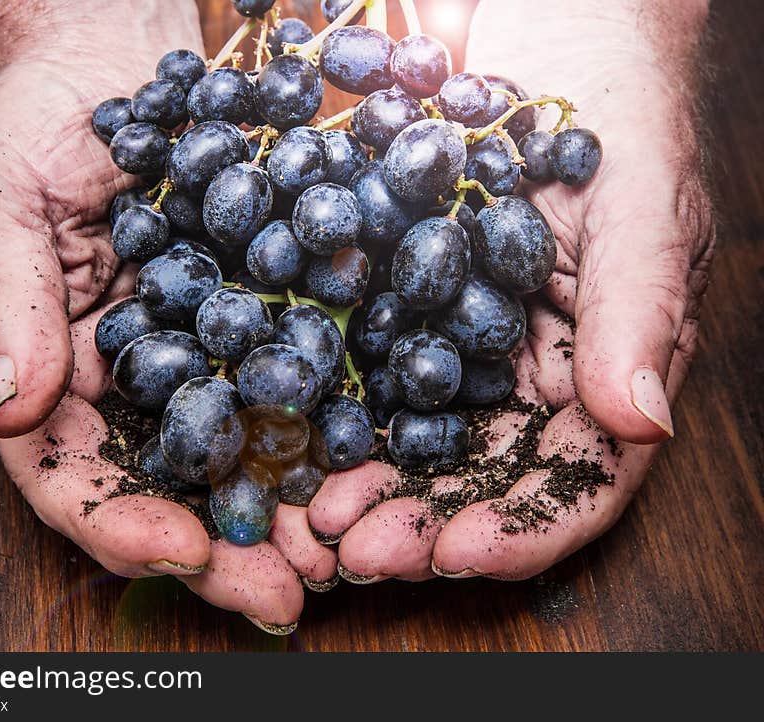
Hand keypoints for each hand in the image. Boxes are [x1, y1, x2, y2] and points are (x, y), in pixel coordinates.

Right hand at [0, 0, 332, 632]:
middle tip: (286, 590)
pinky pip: (294, 374)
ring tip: (339, 547)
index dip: (126, 526)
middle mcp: (135, 387)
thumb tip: (8, 410)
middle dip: (227, 547)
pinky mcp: (261, 316)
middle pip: (174, 488)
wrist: (112, 64)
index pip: (79, 480)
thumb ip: (0, 307)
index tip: (184, 553)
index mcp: (57, 382)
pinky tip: (366, 453)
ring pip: (246, 450)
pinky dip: (327, 422)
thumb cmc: (32, 133)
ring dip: (289, 506)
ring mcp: (204, 356)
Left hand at [309, 0, 715, 581]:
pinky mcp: (396, 296)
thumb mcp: (637, 192)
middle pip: (478, 471)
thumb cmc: (612, 90)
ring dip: (367, 485)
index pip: (572, 472)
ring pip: (414, 436)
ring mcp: (456, 333)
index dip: (520, 526)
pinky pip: (362, 366)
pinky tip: (289, 439)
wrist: (538, 8)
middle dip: (421, 520)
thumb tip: (644, 423)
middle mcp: (526, 362)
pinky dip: (329, 412)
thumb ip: (638, 309)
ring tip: (315, 517)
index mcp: (602, 355)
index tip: (456, 553)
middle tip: (355, 548)